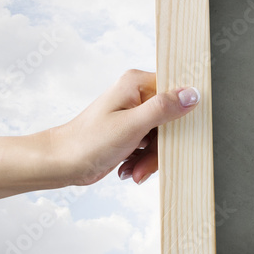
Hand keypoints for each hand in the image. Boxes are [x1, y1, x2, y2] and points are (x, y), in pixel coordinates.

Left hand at [48, 70, 199, 185]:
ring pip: (163, 135)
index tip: (177, 135)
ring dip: (152, 158)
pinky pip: (153, 144)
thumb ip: (163, 108)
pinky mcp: (133, 130)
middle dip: (161, 146)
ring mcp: (135, 113)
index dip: (181, 115)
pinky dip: (144, 160)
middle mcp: (137, 94)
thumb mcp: (131, 125)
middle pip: (171, 119)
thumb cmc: (87, 142)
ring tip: (135, 170)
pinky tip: (131, 167)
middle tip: (147, 162)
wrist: (62, 163)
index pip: (176, 92)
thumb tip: (192, 94)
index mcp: (137, 83)